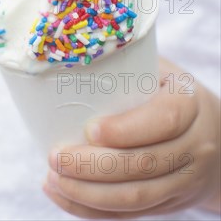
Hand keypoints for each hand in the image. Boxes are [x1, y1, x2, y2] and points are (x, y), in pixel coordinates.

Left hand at [44, 57, 220, 218]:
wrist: (213, 134)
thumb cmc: (168, 91)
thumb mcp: (158, 68)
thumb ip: (126, 61)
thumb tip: (72, 52)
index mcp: (189, 104)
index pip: (163, 120)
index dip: (125, 129)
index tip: (89, 129)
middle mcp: (194, 146)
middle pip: (144, 165)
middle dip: (94, 166)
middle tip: (56, 156)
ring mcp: (184, 181)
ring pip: (135, 198)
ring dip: (87, 193)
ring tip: (52, 177)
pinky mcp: (169, 204)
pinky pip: (130, 215)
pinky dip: (91, 210)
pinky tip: (61, 194)